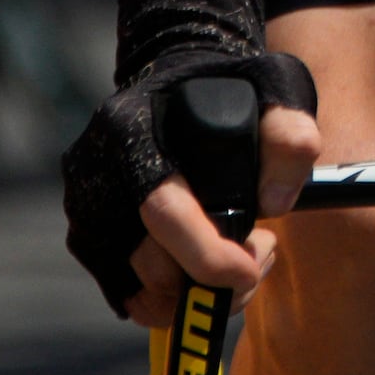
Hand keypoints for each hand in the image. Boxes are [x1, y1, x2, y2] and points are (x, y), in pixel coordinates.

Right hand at [58, 0, 322, 321]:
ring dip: (195, 293)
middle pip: (148, 263)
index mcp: (132, 129)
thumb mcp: (276, 85)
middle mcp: (94, 171)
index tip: (251, 268)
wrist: (176, 76)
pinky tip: (208, 266)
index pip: (161, 210)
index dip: (206, 254)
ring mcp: (84, 207)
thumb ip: (289, 135)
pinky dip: (171, 298)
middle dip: (214, 278)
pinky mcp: (87, 236)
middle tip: (264, 248)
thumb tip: (275, 204)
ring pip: (137, 290)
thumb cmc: (231, 84)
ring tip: (241, 256)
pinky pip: (127, 294)